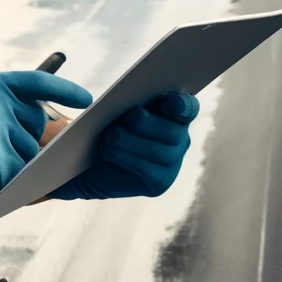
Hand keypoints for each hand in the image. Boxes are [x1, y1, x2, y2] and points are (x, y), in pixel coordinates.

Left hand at [51, 91, 198, 200]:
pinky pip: (149, 170)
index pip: (188, 109)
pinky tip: (108, 152)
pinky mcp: (161, 182)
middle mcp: (180, 138)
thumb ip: (133, 100)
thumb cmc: (108, 126)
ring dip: (132, 142)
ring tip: (109, 137)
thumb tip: (136, 102)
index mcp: (175, 113)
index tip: (169, 102)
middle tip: (128, 117)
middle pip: (174, 132)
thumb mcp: (120, 109)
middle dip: (149, 124)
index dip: (182, 105)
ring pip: (161, 152)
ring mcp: (173, 162)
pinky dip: (126, 159)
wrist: (93, 162)